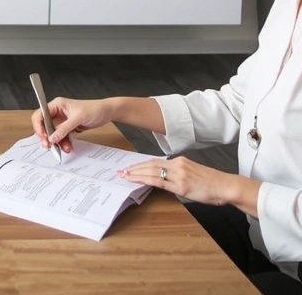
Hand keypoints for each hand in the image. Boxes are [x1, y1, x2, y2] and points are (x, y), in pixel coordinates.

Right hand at [30, 97, 113, 154]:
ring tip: (65, 148)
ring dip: (57, 142)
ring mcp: (62, 120)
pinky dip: (64, 142)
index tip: (43, 136)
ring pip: (53, 133)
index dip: (39, 126)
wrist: (106, 113)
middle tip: (49, 146)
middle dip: (46, 136)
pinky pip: (61, 136)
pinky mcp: (68, 127)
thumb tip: (52, 137)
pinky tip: (68, 147)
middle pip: (44, 125)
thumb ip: (64, 128)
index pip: (40, 114)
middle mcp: (57, 112)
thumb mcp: (78, 118)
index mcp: (56, 105)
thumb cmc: (94, 109)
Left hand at [118, 156, 248, 206]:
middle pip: (150, 165)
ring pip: (152, 172)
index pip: (155, 161)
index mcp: (180, 161)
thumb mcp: (192, 173)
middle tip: (121, 170)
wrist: (226, 186)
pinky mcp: (181, 186)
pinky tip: (138, 182)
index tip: (130, 166)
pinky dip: (146, 181)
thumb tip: (164, 178)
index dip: (141, 164)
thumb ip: (178, 173)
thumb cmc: (212, 182)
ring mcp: (179, 175)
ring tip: (124, 176)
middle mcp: (177, 165)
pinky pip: (160, 183)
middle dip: (134, 168)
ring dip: (136, 174)